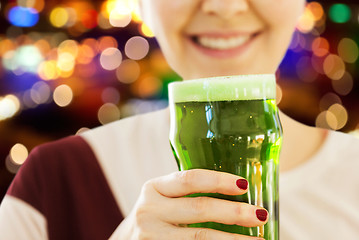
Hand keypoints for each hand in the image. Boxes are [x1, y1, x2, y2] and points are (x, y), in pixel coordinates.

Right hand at [110, 169, 266, 239]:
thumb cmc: (152, 218)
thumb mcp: (160, 200)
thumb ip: (184, 194)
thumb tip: (237, 192)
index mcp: (154, 189)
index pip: (189, 179)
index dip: (218, 181)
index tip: (244, 185)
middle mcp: (149, 211)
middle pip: (200, 209)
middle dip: (235, 212)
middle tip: (260, 215)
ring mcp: (152, 236)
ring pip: (200, 238)